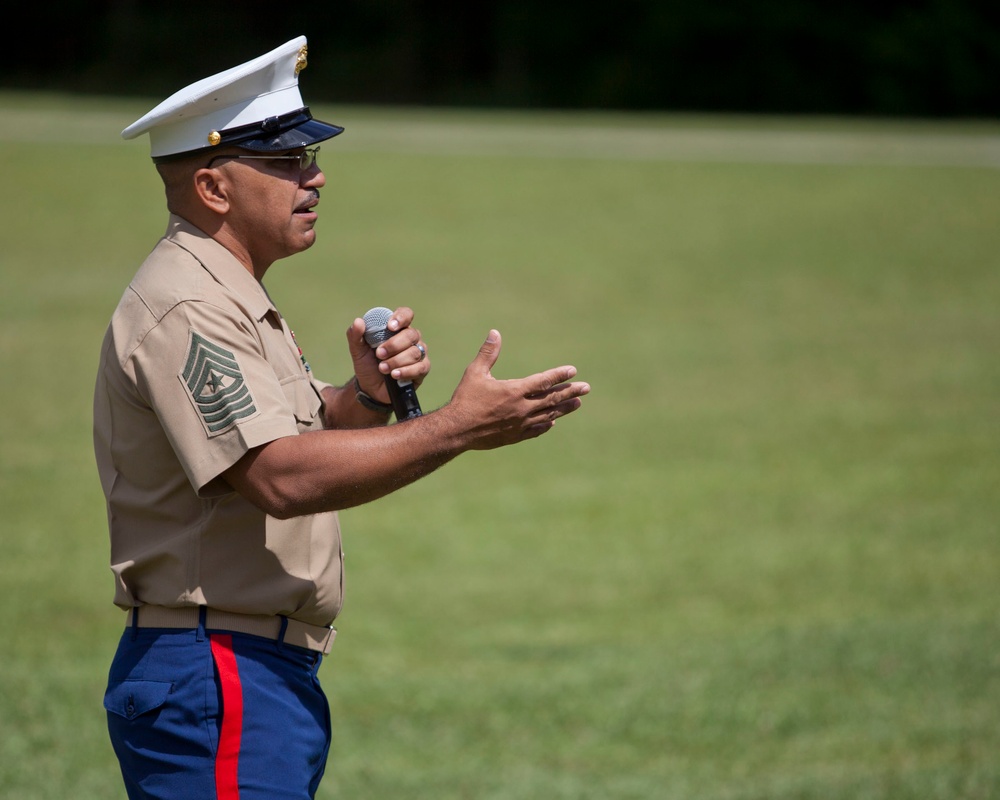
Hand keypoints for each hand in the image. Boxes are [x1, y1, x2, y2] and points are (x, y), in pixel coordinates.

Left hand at [345, 306, 430, 404]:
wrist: (371, 388)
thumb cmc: (367, 365)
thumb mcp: (358, 350)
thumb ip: (355, 335)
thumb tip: (358, 322)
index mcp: (397, 329)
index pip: (406, 314)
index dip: (401, 318)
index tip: (390, 327)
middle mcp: (411, 338)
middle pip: (410, 334)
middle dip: (394, 345)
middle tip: (379, 354)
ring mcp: (419, 353)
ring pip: (414, 352)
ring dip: (396, 361)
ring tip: (382, 369)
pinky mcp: (423, 369)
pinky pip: (420, 367)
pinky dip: (406, 371)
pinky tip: (395, 375)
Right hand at [448, 329, 588, 448]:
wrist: (457, 430)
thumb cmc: (465, 399)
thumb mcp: (475, 373)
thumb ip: (488, 353)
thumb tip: (495, 332)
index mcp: (514, 390)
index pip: (543, 381)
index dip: (559, 375)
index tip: (572, 371)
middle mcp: (522, 408)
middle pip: (552, 399)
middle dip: (570, 392)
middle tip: (586, 388)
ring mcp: (520, 424)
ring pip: (548, 415)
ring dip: (564, 408)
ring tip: (577, 403)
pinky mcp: (514, 436)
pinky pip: (535, 430)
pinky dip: (545, 425)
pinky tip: (552, 422)